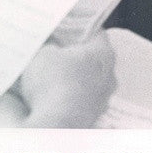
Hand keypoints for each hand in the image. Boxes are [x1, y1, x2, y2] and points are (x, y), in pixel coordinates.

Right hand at [0, 33, 115, 127]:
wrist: (53, 126)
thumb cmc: (52, 85)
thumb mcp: (43, 53)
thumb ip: (48, 42)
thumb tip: (48, 40)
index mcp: (103, 52)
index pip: (94, 31)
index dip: (77, 27)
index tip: (64, 25)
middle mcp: (108, 74)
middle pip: (91, 56)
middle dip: (74, 52)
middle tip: (54, 48)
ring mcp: (101, 97)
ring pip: (87, 78)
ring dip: (72, 76)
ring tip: (48, 73)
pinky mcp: (91, 115)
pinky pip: (80, 98)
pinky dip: (69, 96)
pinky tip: (51, 95)